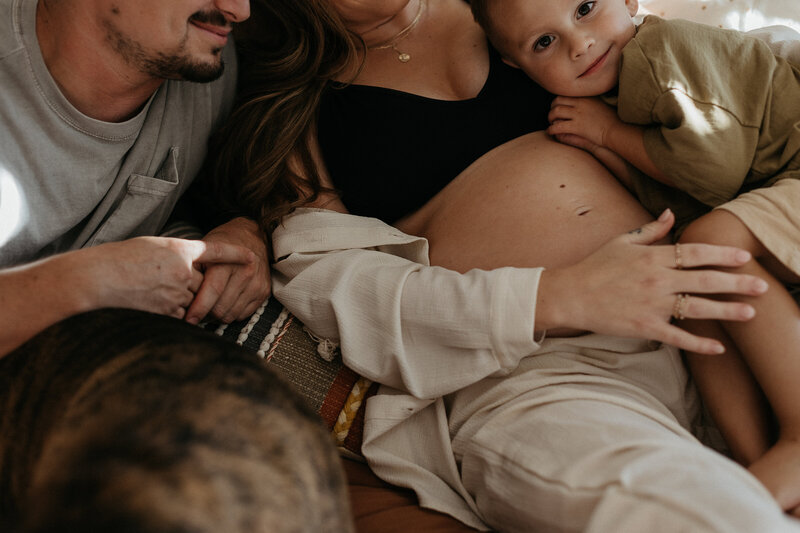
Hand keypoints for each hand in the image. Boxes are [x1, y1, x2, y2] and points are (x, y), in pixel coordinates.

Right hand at [86, 236, 254, 319]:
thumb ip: (174, 257)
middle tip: (170, 286)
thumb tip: (189, 268)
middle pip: (206, 283)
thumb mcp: (150, 248)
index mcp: (179, 250)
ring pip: (196, 301)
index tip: (251, 257)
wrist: (95, 280)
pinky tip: (152, 308)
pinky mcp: (169, 312)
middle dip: (198, 288)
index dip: (236, 254)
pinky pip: (182, 317)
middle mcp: (184, 270)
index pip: (216, 251)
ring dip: (186, 303)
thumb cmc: (117, 261)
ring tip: (156, 296)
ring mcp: (178, 293)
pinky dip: (174, 316)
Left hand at [185, 217, 270, 324]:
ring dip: (217, 316)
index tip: (188, 320)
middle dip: (205, 315)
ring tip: (209, 308)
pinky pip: (242, 315)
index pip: (213, 292)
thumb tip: (177, 294)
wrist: (251, 236)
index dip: (199, 309)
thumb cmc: (222, 243)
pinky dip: (230, 314)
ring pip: (231, 315)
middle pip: (221, 308)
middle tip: (196, 313)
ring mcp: (256, 283)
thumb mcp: (204, 249)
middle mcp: (245, 272)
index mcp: (227, 262)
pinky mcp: (263, 292)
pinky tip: (224, 305)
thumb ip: (192, 270)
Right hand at [537, 209, 767, 353]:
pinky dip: (699, 344)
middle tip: (761, 286)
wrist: (569, 294)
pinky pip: (677, 337)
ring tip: (750, 313)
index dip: (721, 254)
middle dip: (736, 282)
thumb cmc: (594, 266)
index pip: (694, 253)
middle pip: (704, 280)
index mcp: (651, 257)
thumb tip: (671, 214)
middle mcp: (656, 280)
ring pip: (697, 308)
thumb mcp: (621, 241)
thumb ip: (650, 230)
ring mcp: (651, 305)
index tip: (743, 257)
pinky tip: (718, 348)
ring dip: (726, 311)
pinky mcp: (644, 327)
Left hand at [547, 96, 621, 147]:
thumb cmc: (611, 119)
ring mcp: (578, 114)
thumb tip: (583, 100)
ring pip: (555, 112)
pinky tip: (550, 132)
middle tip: (551, 115)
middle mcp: (580, 103)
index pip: (565, 94)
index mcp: (586, 97)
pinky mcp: (576, 126)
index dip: (558, 101)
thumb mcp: (600, 104)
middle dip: (551, 108)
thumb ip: (589, 101)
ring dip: (550, 117)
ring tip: (550, 123)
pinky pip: (558, 126)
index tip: (557, 106)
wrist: (616, 130)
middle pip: (557, 101)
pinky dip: (551, 129)